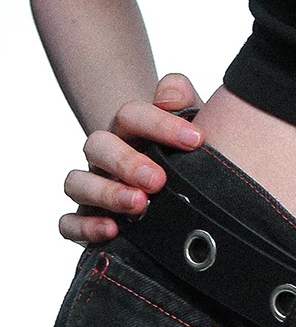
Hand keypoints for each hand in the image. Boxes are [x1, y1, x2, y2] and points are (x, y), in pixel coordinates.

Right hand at [60, 72, 204, 245]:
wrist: (181, 191)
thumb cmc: (185, 156)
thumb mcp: (192, 123)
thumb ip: (182, 97)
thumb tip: (169, 98)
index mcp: (130, 130)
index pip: (132, 115)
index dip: (161, 125)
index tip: (196, 140)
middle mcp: (107, 157)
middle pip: (97, 146)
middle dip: (127, 162)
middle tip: (159, 180)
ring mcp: (94, 188)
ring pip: (78, 182)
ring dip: (106, 193)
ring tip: (139, 204)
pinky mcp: (88, 220)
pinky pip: (69, 223)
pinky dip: (85, 226)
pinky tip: (113, 230)